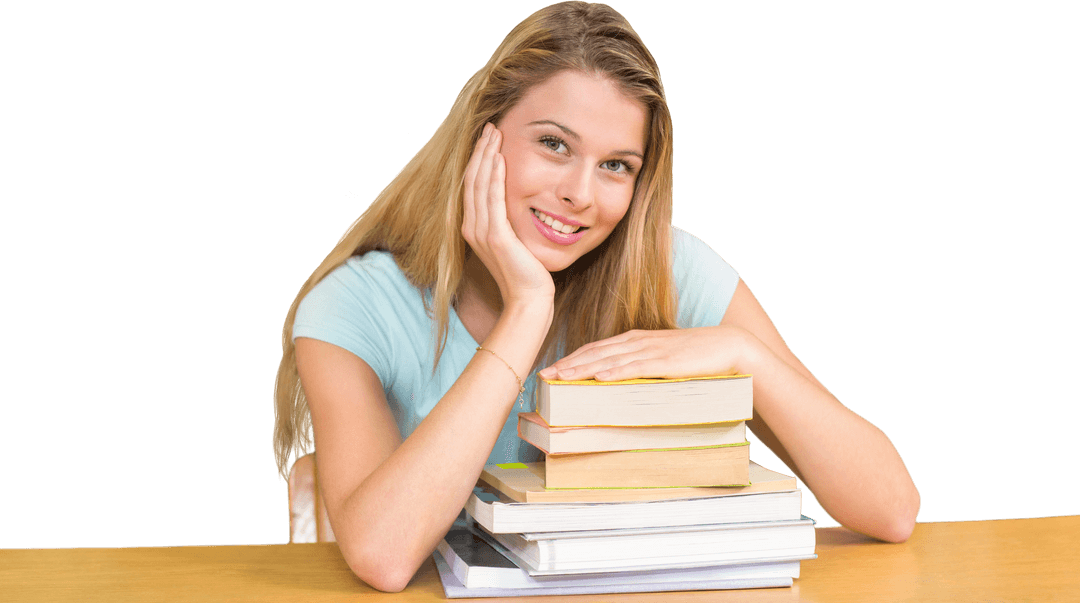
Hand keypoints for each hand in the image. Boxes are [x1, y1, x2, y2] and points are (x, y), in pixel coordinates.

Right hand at [461, 123, 553, 305]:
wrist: (529, 299)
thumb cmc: (527, 272)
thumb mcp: (514, 241)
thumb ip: (508, 221)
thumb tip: (516, 202)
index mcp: (474, 228)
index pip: (473, 185)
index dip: (478, 159)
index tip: (488, 138)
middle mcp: (472, 228)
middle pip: (472, 180)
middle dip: (481, 150)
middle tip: (490, 126)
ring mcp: (481, 232)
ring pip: (479, 185)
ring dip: (486, 156)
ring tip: (494, 133)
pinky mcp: (495, 237)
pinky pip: (492, 200)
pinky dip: (494, 177)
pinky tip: (499, 158)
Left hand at [537, 326, 762, 381]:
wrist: (728, 347)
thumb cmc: (694, 357)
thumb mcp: (660, 360)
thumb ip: (639, 367)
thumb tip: (617, 384)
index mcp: (634, 340)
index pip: (595, 349)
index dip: (571, 358)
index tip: (550, 369)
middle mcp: (638, 342)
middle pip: (595, 353)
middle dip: (567, 364)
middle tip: (543, 375)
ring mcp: (651, 350)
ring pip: (609, 359)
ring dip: (582, 369)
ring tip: (560, 378)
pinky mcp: (666, 361)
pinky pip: (636, 367)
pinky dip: (615, 372)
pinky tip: (599, 378)